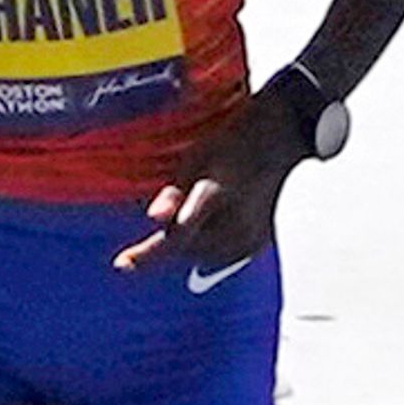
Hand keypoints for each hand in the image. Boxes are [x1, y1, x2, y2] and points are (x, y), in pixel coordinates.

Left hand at [113, 86, 303, 280]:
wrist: (280, 139)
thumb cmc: (234, 142)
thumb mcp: (197, 157)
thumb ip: (174, 193)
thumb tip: (154, 217)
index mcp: (216, 194)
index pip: (176, 235)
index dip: (147, 254)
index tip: (123, 265)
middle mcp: (235, 222)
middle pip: (186, 250)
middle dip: (170, 240)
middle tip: (172, 211)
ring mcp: (249, 237)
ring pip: (202, 257)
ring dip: (189, 244)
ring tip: (198, 212)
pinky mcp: (256, 246)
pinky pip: (220, 257)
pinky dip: (208, 247)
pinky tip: (212, 224)